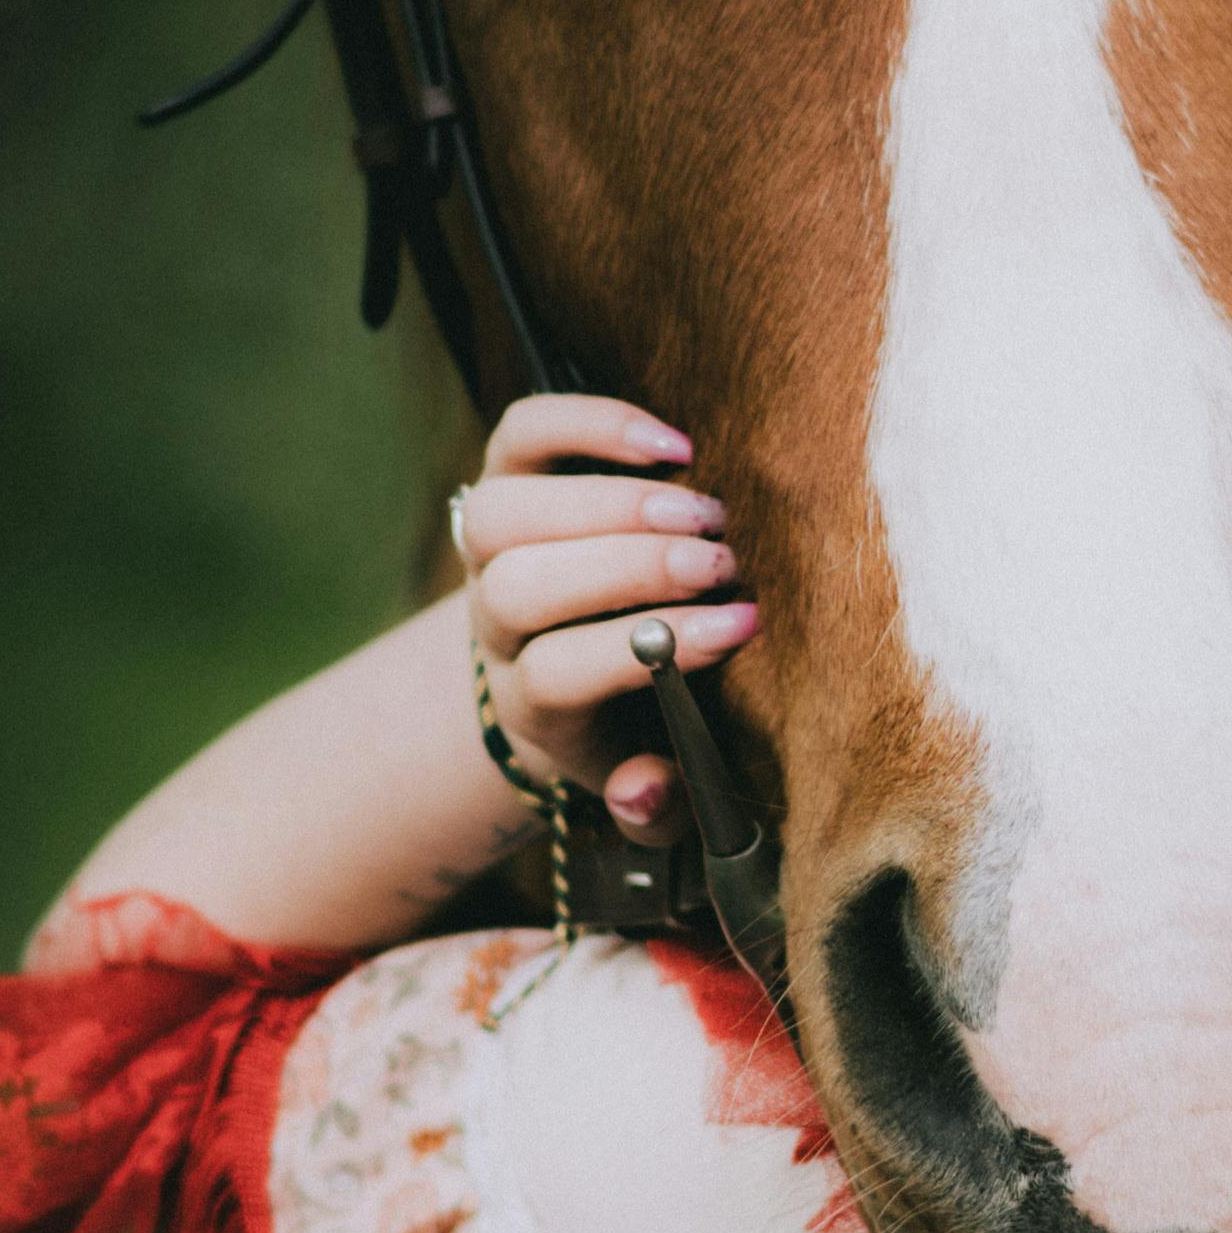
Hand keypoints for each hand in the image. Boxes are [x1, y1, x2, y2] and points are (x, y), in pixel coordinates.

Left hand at [454, 392, 758, 840]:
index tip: (739, 628)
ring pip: (504, 512)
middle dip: (626, 569)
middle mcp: (494, 623)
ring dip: (610, 504)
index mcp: (531, 702)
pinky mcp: (507, 472)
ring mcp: (492, 543)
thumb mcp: (649, 785)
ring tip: (704, 510)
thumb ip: (656, 807)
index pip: (556, 673)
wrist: (569, 657)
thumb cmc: (635, 718)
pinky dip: (591, 425)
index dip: (642, 648)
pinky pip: (523, 433)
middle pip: (519, 588)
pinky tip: (672, 445)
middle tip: (722, 562)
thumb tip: (646, 790)